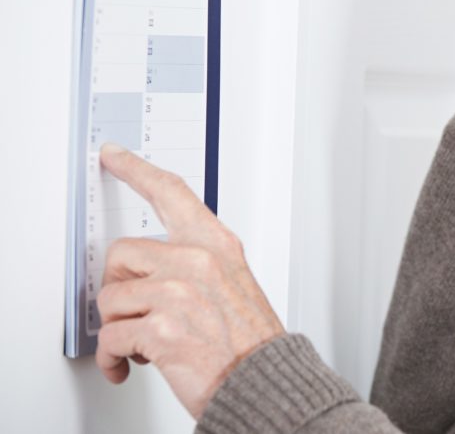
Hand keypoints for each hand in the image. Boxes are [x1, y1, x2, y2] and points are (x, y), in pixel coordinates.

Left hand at [95, 144, 284, 418]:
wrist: (262, 381)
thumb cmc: (248, 341)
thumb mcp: (232, 283)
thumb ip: (194, 263)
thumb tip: (147, 268)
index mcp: (216, 244)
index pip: (171, 193)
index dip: (136, 171)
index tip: (114, 157)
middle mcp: (197, 260)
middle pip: (121, 253)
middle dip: (120, 288)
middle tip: (137, 311)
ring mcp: (178, 291)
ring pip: (110, 298)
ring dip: (118, 328)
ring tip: (143, 343)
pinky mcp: (160, 326)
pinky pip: (109, 337)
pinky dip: (114, 358)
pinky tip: (130, 363)